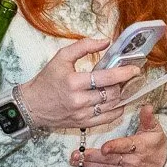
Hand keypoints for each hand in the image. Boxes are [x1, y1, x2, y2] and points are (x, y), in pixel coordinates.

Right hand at [14, 36, 140, 129]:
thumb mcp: (61, 57)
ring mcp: (82, 114)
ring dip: (121, 96)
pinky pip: (107, 119)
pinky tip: (117, 102)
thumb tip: (106, 41)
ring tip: (123, 86)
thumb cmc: (46, 80)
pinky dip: (116, 110)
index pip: (105, 77)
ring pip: (112, 106)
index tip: (135, 68)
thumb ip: (83, 46)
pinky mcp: (83, 124)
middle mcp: (79, 100)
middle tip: (127, 77)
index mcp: (73, 82)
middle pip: (112, 93)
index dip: (123, 73)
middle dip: (123, 84)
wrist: (31, 105)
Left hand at [75, 122, 166, 166]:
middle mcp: (134, 161)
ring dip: (90, 164)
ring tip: (74, 160)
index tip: (104, 148)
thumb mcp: (155, 130)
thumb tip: (147, 107)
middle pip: (110, 159)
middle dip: (92, 157)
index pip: (125, 146)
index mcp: (140, 146)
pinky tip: (86, 166)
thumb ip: (148, 119)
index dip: (114, 147)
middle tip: (76, 154)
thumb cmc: (155, 144)